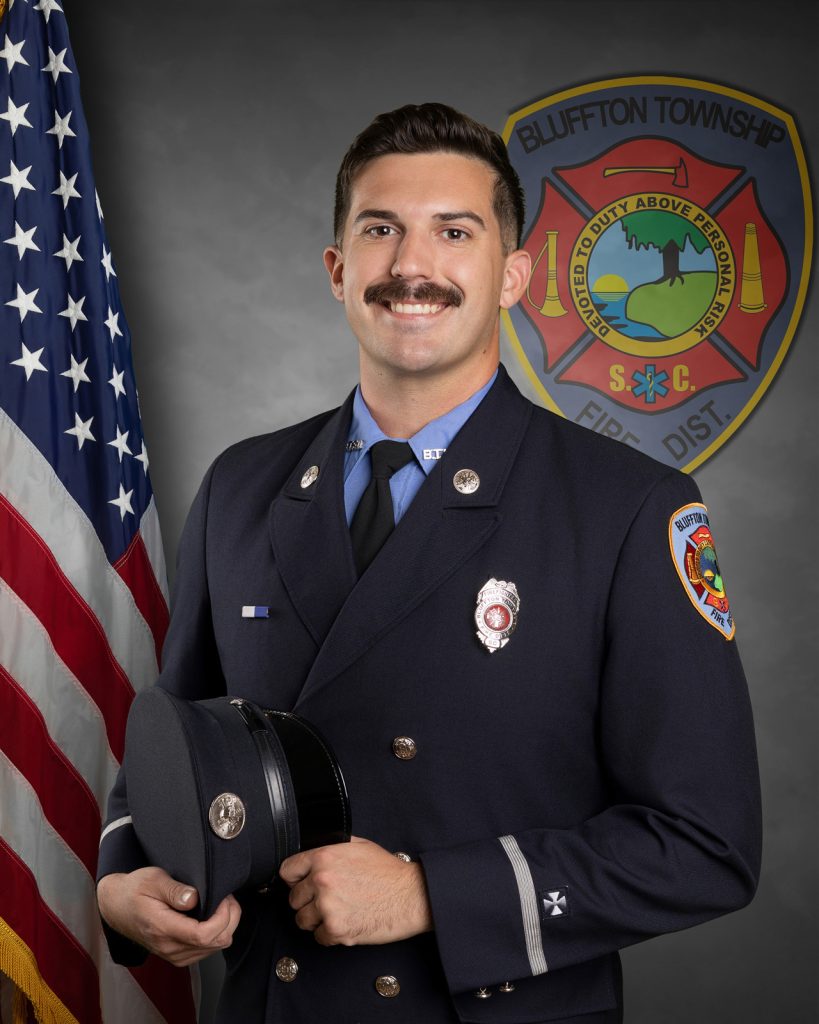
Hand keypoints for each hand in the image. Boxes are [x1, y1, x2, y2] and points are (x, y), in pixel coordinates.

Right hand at [97, 866, 240, 966]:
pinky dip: (216, 933)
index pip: (203, 935)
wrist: (116, 906)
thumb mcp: (152, 879)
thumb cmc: (134, 889)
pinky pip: (206, 950)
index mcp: (163, 928)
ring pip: (215, 948)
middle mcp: (169, 947)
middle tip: (225, 896)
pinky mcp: (177, 955)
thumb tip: (193, 898)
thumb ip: (174, 889)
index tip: (223, 897)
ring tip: (219, 903)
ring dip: (225, 926)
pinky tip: (212, 916)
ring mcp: (173, 954)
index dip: (222, 916)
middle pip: (216, 943)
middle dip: (229, 918)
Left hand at [279, 836, 432, 946]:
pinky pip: (318, 937)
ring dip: (316, 919)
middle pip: (293, 899)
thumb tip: (316, 849)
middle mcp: (322, 881)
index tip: (301, 884)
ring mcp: (327, 906)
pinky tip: (346, 922)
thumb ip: (332, 847)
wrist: (410, 895)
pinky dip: (330, 934)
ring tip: (336, 912)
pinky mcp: (336, 930)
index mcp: (324, 857)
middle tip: (325, 901)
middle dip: (307, 901)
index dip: (294, 879)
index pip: (287, 871)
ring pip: (302, 920)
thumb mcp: (359, 845)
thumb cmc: (388, 872)